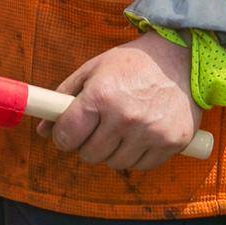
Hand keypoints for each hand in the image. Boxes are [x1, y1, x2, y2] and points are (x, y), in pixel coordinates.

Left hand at [40, 32, 200, 171]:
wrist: (181, 59)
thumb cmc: (133, 63)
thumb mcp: (93, 69)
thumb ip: (64, 98)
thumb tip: (43, 130)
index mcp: (101, 95)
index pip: (67, 135)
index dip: (62, 137)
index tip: (67, 134)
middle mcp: (125, 117)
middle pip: (89, 154)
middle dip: (86, 144)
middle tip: (96, 129)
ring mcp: (150, 132)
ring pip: (114, 163)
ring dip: (111, 151)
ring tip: (120, 129)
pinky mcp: (172, 143)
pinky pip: (141, 166)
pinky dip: (136, 156)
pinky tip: (139, 136)